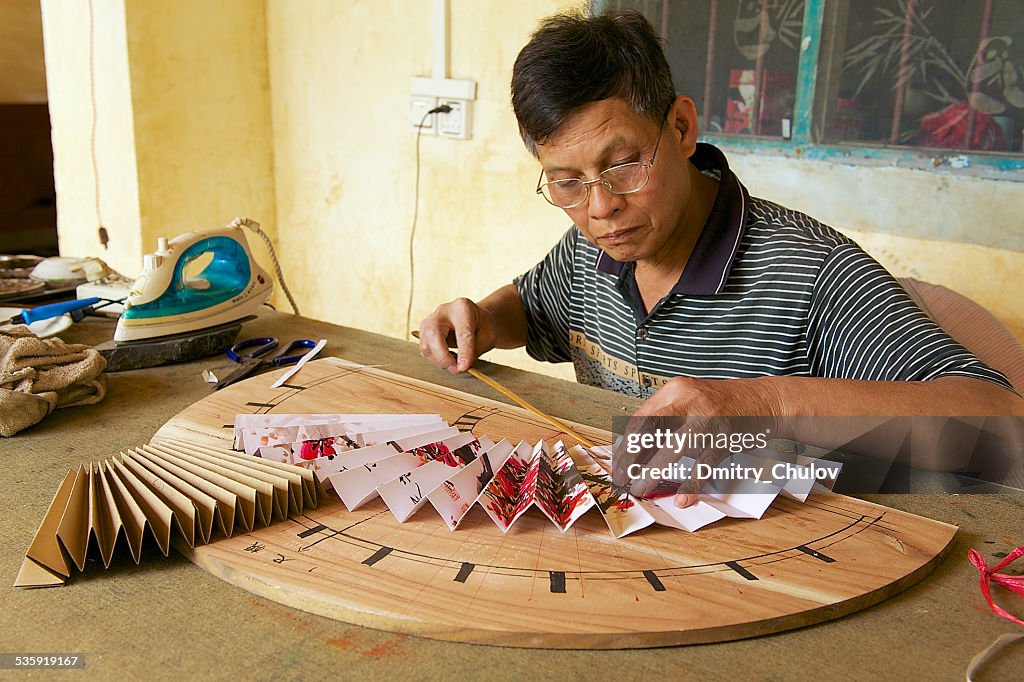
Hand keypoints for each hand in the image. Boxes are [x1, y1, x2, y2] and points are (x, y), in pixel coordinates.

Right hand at [418, 298, 496, 373]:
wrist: (476, 319)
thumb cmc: (483, 326)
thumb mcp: (488, 337)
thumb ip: (475, 351)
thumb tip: (461, 366)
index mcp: (462, 308)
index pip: (462, 332)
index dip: (463, 351)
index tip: (464, 367)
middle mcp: (443, 311)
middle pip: (433, 333)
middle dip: (443, 356)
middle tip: (456, 369)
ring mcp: (430, 320)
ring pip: (426, 345)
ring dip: (439, 360)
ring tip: (455, 365)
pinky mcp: (424, 332)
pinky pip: (425, 350)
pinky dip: (436, 359)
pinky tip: (448, 359)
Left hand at [615, 376, 782, 507]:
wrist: (767, 400)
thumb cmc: (723, 405)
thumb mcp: (690, 401)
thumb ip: (665, 421)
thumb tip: (636, 454)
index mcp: (675, 390)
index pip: (640, 418)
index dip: (625, 444)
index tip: (617, 464)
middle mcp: (689, 401)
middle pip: (649, 430)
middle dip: (631, 458)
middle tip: (621, 479)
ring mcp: (708, 419)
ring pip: (673, 449)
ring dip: (653, 473)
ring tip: (641, 488)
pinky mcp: (726, 438)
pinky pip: (704, 466)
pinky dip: (691, 485)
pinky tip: (682, 499)